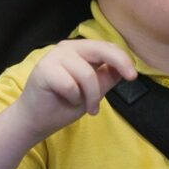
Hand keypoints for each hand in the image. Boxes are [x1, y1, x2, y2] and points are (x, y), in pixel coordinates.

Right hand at [16, 39, 136, 139]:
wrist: (35, 120)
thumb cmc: (64, 104)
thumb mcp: (94, 91)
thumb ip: (107, 77)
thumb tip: (125, 68)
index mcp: (81, 50)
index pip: (107, 47)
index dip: (123, 59)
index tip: (133, 75)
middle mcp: (68, 48)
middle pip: (101, 49)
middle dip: (119, 62)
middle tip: (130, 78)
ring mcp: (55, 56)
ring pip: (87, 74)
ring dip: (91, 96)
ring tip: (88, 107)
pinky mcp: (44, 69)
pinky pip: (70, 85)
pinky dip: (73, 98)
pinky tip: (65, 101)